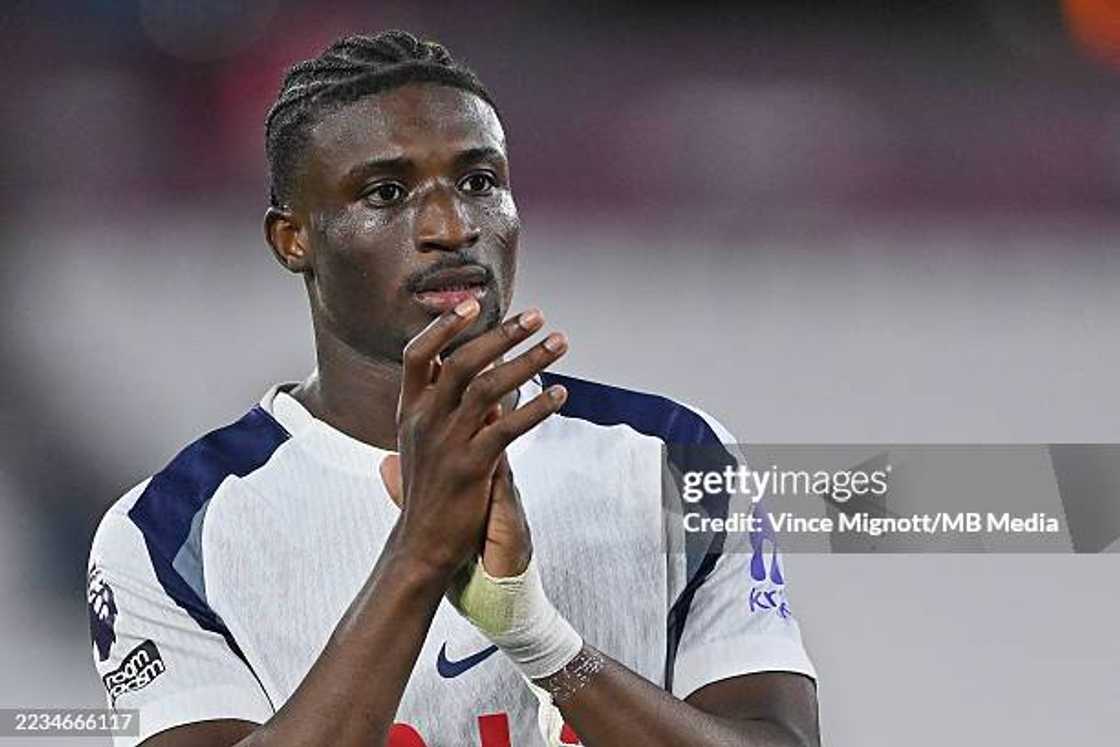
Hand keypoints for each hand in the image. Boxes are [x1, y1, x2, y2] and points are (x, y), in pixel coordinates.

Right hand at [379, 300, 567, 581]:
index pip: (416, 354)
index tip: (474, 305)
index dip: (443, 326)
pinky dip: (537, 407)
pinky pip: (508, 428)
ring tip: (558, 343)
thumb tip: (464, 371)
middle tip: (537, 316)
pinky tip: (560, 394)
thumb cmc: (427, 490)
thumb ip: (438, 406)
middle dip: (502, 334)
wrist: (421, 545)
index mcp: (409, 411)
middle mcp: (424, 421)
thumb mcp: (420, 442)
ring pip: (488, 387)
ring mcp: (446, 443)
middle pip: (461, 361)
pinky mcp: (471, 468)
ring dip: (528, 360)